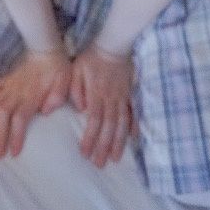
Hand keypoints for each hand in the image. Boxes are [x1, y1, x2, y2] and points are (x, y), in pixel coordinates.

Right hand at [0, 46, 70, 158]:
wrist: (45, 47)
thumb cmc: (57, 67)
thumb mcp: (64, 82)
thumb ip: (56, 98)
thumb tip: (45, 112)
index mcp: (31, 95)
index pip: (19, 119)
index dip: (15, 136)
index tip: (14, 152)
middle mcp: (16, 91)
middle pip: (2, 116)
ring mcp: (9, 85)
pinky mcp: (5, 79)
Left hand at [69, 42, 138, 167]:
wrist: (113, 45)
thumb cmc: (91, 58)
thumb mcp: (76, 70)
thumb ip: (76, 89)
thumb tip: (80, 109)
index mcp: (96, 94)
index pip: (93, 121)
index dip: (90, 138)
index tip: (85, 153)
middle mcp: (111, 99)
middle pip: (108, 127)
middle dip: (104, 147)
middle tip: (100, 164)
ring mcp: (122, 98)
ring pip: (121, 124)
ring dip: (118, 142)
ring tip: (115, 158)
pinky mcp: (129, 94)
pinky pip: (133, 112)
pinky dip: (134, 126)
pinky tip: (133, 138)